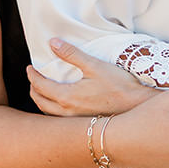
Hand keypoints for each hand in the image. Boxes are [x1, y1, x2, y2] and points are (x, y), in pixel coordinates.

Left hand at [28, 38, 158, 115]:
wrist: (139, 106)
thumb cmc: (120, 85)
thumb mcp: (94, 65)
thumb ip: (72, 54)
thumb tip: (53, 43)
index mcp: (67, 97)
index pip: (40, 86)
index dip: (32, 76)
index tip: (29, 68)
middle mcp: (67, 113)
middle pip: (40, 102)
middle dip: (33, 89)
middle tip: (33, 79)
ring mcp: (75, 122)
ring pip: (49, 114)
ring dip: (42, 102)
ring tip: (43, 91)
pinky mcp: (85, 125)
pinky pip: (60, 120)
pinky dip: (53, 111)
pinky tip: (61, 104)